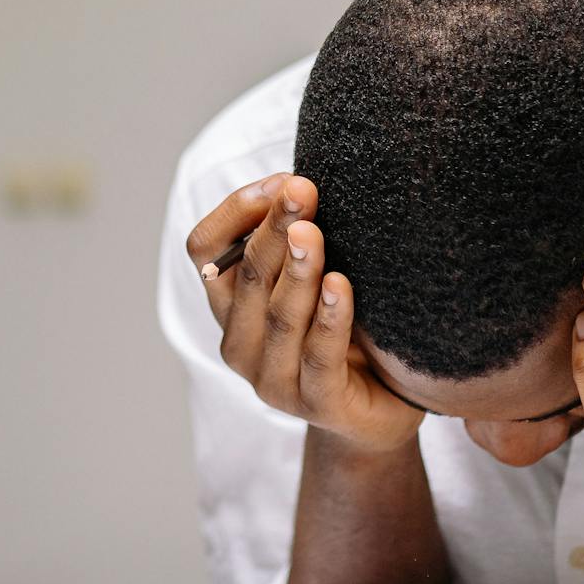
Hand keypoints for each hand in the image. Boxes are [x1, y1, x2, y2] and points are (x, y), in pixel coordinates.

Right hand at [187, 173, 423, 455]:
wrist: (380, 407)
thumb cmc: (343, 327)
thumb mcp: (312, 274)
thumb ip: (300, 234)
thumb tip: (301, 176)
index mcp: (229, 304)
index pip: (204, 249)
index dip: (235, 212)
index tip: (279, 181)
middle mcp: (239, 342)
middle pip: (247, 275)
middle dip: (274, 228)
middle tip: (302, 189)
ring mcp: (272, 379)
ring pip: (278, 316)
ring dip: (296, 270)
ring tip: (312, 233)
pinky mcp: (316, 404)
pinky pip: (318, 357)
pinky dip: (328, 318)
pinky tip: (341, 285)